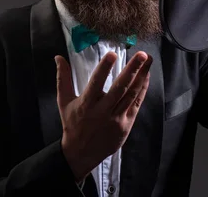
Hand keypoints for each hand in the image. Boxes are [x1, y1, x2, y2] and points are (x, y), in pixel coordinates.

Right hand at [55, 51, 152, 181]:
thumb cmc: (72, 124)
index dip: (104, 68)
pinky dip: (142, 89)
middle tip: (142, 55)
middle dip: (132, 70)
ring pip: (131, 95)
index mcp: (86, 104)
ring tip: (148, 60)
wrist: (81, 153)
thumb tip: (58, 57)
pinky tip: (146, 77)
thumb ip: (63, 78)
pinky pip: (136, 104)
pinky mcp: (126, 124)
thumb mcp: (64, 101)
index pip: (96, 83)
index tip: (113, 54)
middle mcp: (102, 111)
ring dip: (142, 76)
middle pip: (120, 88)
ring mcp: (116, 118)